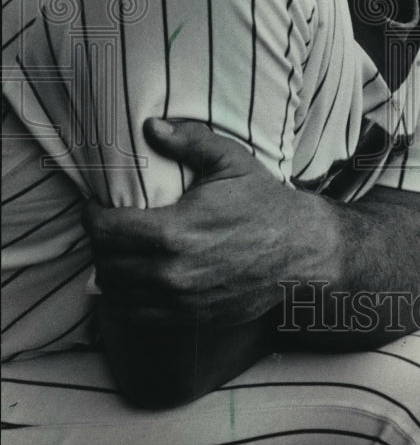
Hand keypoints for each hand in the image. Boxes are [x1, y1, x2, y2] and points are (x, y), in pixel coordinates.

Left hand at [82, 119, 338, 325]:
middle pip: (106, 263)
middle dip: (102, 242)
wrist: (301, 248)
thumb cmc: (265, 202)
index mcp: (175, 232)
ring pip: (118, 293)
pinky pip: (140, 315)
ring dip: (113, 272)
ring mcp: (181, 301)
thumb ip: (189, 141)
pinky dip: (131, 298)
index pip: (105, 230)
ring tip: (122, 252)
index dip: (93, 215)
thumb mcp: (230, 161)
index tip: (97, 205)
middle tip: (110, 225)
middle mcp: (172, 273)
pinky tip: (140, 278)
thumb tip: (152, 126)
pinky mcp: (191, 319)